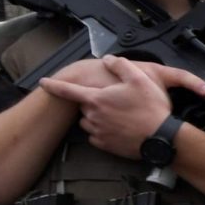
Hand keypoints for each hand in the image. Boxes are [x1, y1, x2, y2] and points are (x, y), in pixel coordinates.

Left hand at [37, 55, 204, 158]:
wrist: (161, 138)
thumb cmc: (151, 108)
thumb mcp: (140, 79)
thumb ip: (121, 66)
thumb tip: (108, 59)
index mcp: (97, 98)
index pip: (67, 90)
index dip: (53, 84)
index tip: (42, 82)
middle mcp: (93, 116)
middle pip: (85, 106)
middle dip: (94, 102)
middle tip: (115, 101)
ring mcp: (98, 132)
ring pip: (89, 121)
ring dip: (97, 117)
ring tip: (117, 116)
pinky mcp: (106, 145)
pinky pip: (97, 136)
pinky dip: (103, 132)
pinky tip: (118, 129)